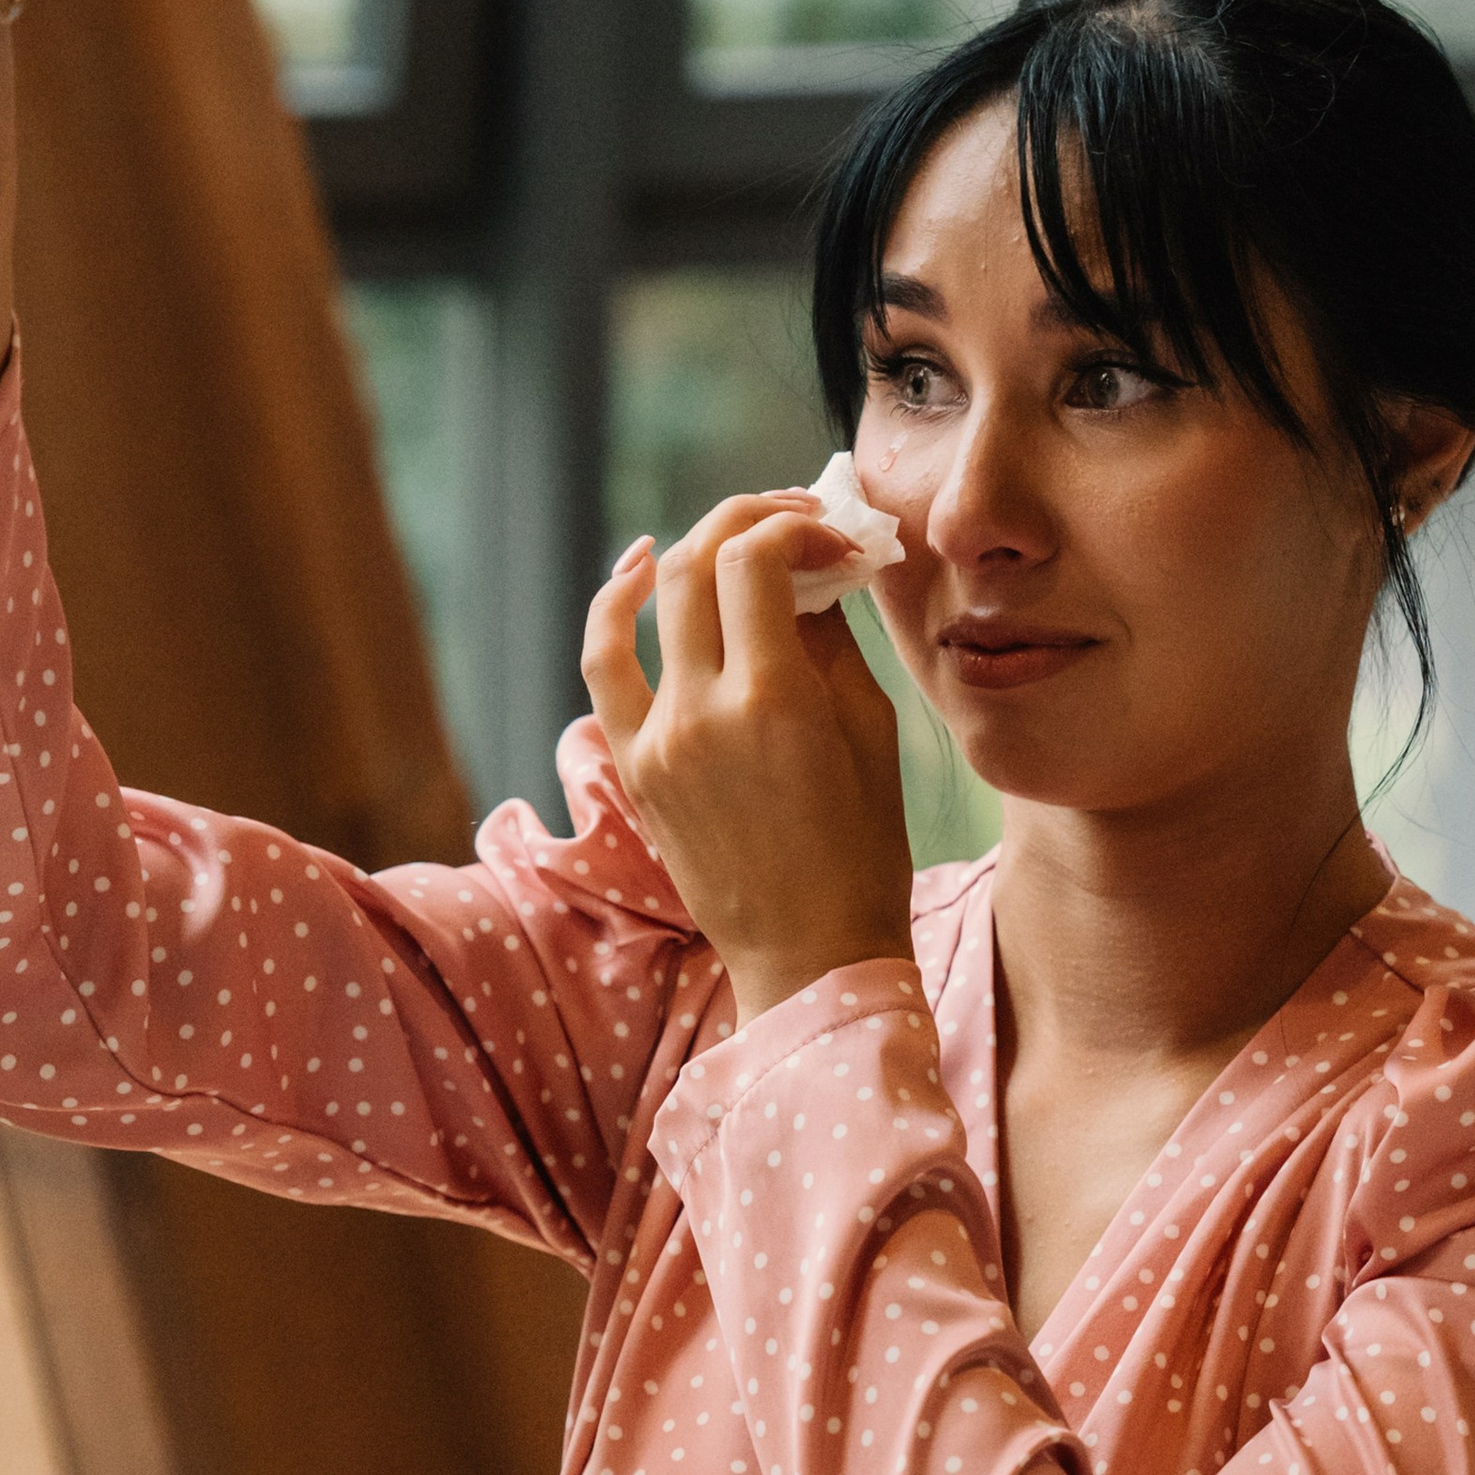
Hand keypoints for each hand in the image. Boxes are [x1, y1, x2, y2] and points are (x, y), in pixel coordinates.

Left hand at [581, 492, 916, 1018]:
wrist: (808, 952)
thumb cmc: (862, 851)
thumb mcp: (870, 734)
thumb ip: (831, 642)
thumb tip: (809, 576)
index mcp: (772, 701)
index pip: (755, 558)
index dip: (795, 526)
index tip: (835, 540)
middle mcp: (699, 710)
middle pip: (698, 561)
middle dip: (750, 521)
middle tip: (796, 524)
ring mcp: (654, 738)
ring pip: (648, 599)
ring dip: (690, 550)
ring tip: (733, 540)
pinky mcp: (632, 765)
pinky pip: (604, 664)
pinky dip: (613, 606)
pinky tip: (638, 568)